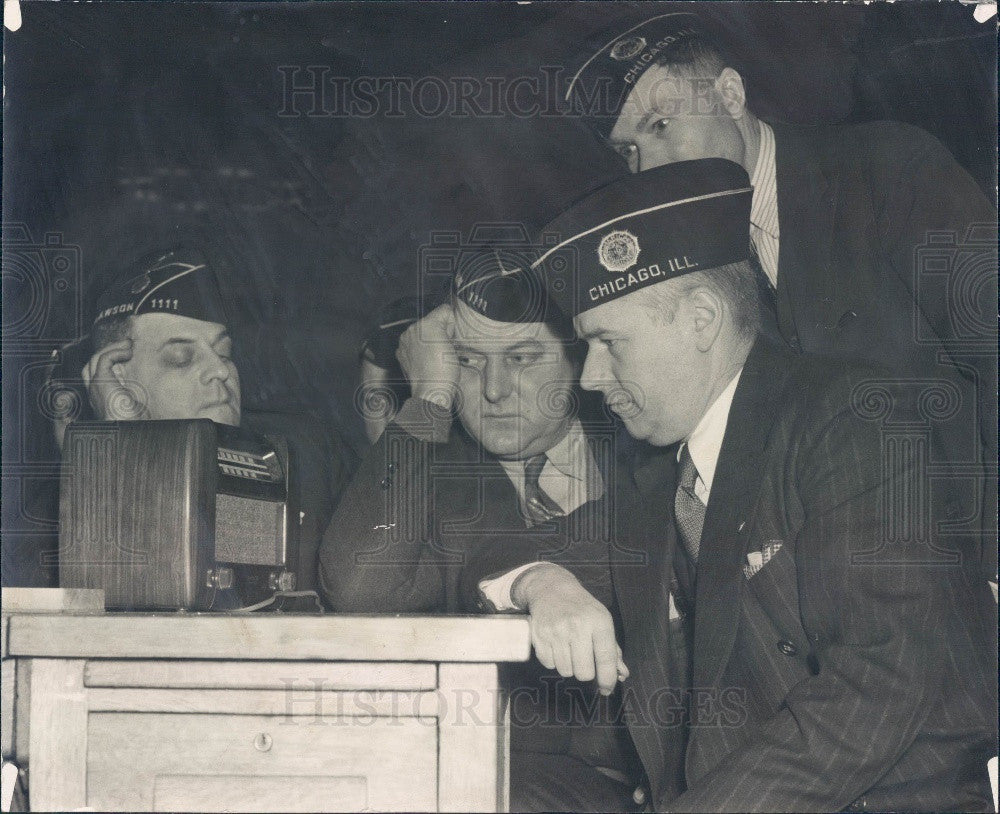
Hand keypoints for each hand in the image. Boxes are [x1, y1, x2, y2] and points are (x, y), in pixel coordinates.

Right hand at [81, 340, 148, 420]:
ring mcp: (95, 387)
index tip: (125, 356)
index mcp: (101, 399)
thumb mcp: (136, 408)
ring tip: (128, 344)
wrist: (128, 432)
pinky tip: (128, 352)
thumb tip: (145, 390)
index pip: (97, 375)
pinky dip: (115, 352)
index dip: (109, 363)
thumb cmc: (134, 425)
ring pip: (96, 359)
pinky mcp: (101, 382)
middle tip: (126, 346)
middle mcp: (94, 393)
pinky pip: (104, 359)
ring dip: (112, 348)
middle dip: (108, 352)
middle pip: (93, 365)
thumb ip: (134, 397)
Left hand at [396, 304, 458, 409]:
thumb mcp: (456, 345)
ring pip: (422, 332)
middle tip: (445, 349)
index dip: (452, 325)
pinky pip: (413, 343)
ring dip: (429, 340)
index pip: (445, 311)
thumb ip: (450, 327)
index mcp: (426, 324)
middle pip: (432, 321)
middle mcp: (411, 329)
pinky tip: (426, 360)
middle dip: (440, 332)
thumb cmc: (445, 372)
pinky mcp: (401, 352)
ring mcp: (404, 341)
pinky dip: (420, 349)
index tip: (452, 339)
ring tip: (436, 356)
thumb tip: (448, 322)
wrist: (431, 393)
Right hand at [512, 563, 628, 695]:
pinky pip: (548, 665)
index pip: (606, 659)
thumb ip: (612, 649)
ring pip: (565, 671)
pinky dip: (553, 661)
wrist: (551, 589)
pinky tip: (556, 647)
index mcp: (598, 622)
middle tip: (584, 661)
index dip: (608, 679)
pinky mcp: (539, 636)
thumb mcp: (602, 620)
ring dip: (569, 666)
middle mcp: (577, 627)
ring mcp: (556, 632)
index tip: (606, 689)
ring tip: (569, 650)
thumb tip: (621, 674)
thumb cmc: (582, 607)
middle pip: (584, 673)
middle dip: (585, 672)